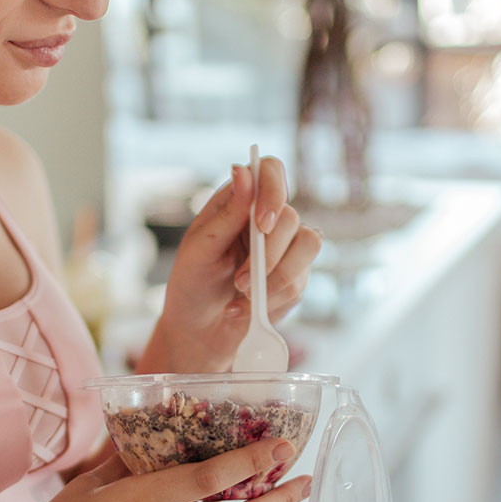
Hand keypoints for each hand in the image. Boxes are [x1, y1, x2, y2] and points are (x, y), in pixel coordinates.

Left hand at [137, 156, 321, 373]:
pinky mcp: (296, 275)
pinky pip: (301, 280)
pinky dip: (274, 298)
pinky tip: (248, 308)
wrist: (199, 331)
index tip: (262, 224)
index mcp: (239, 201)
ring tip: (243, 296)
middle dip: (267, 255)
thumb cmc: (192, 284)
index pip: (270, 170)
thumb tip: (243, 170)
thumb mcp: (200, 249)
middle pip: (290, 217)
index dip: (274, 190)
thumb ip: (226, 213)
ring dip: (276, 278)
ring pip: (308, 245)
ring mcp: (286, 247)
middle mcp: (266, 218)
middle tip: (239, 281)